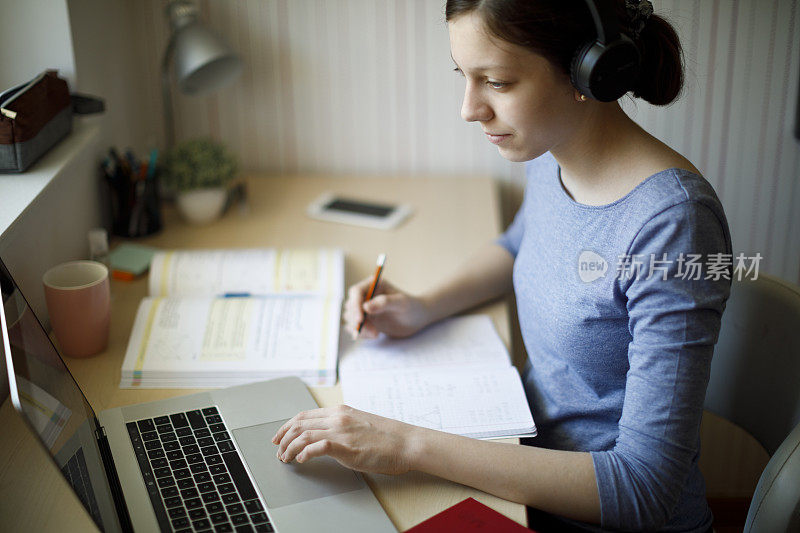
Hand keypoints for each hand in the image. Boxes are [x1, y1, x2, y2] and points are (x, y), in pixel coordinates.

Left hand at [271, 405, 420, 474]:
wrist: (406, 442)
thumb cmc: (387, 437)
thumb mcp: (359, 424)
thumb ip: (341, 427)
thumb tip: (324, 438)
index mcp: (340, 411)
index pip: (305, 415)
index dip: (287, 426)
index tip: (279, 436)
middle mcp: (338, 417)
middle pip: (299, 423)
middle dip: (283, 437)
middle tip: (278, 450)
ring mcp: (341, 430)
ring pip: (304, 434)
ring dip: (290, 448)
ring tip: (285, 458)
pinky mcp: (346, 446)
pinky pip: (317, 446)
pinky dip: (305, 453)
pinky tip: (301, 460)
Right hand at [343, 277, 430, 339]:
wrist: (416, 318)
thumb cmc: (412, 306)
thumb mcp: (401, 303)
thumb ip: (384, 303)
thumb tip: (366, 307)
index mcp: (373, 285)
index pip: (356, 292)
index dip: (355, 305)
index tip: (360, 319)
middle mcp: (366, 295)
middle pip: (350, 306)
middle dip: (357, 320)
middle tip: (372, 331)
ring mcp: (364, 308)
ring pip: (350, 318)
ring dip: (359, 328)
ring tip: (376, 333)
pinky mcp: (366, 320)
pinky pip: (355, 327)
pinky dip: (361, 333)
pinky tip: (374, 335)